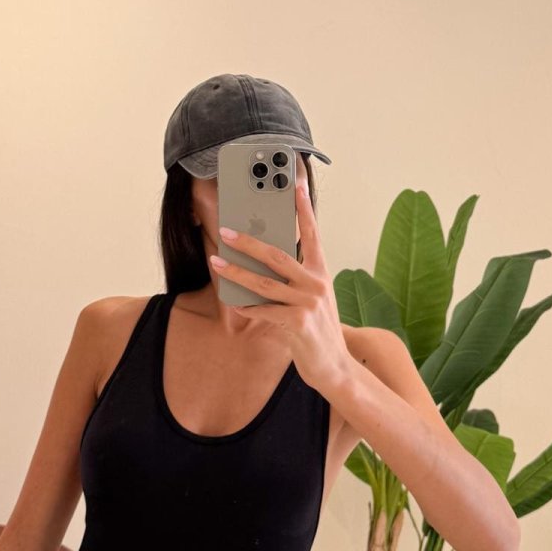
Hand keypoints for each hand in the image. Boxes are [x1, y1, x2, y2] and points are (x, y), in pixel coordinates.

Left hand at [209, 177, 348, 392]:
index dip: (303, 208)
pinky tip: (233, 302)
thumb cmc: (318, 331)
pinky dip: (246, 307)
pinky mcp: (297, 323)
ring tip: (216, 262)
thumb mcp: (313, 300)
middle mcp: (316, 283)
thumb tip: (263, 263)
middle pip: (277, 255)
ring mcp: (307, 303)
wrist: (334, 367)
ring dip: (236, 272)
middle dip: (248, 241)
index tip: (294, 183)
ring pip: (264, 282)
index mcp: (321, 272)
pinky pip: (263, 311)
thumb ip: (295, 280)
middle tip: (226, 230)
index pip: (312, 234)